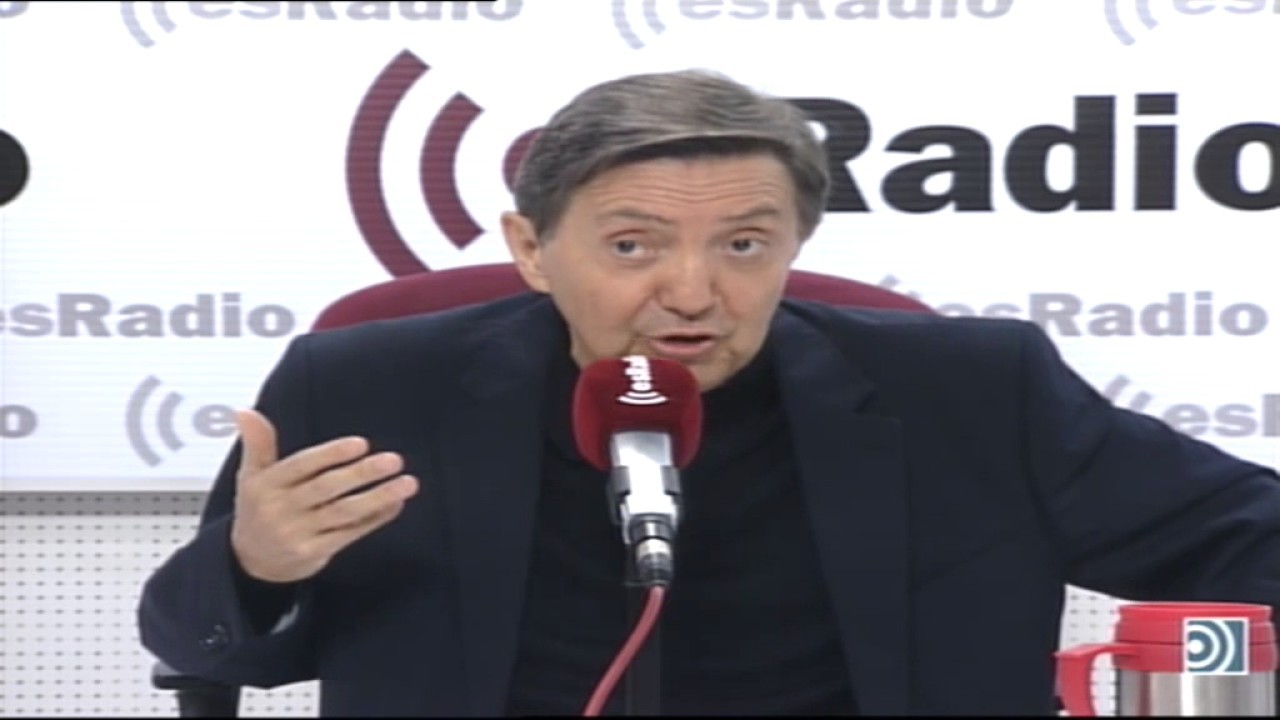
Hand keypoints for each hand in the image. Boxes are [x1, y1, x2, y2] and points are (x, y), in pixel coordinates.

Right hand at [228, 409, 419, 582]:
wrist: (252, 563)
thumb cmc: (258, 510)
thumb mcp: (251, 476)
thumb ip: (257, 443)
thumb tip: (246, 413)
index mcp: (266, 485)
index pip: (301, 466)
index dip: (331, 455)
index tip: (360, 444)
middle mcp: (282, 509)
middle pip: (327, 489)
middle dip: (362, 474)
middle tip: (393, 460)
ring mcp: (299, 533)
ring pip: (344, 513)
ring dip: (378, 497)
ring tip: (407, 483)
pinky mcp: (315, 553)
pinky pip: (350, 534)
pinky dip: (375, 518)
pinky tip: (395, 505)